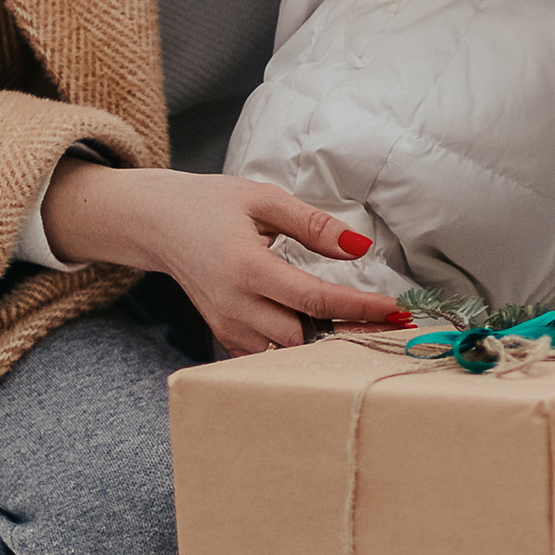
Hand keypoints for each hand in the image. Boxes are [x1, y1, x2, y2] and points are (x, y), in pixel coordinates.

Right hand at [39, 162, 415, 357]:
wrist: (159, 224)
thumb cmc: (211, 205)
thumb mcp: (263, 198)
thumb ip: (313, 224)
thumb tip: (360, 248)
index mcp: (246, 266)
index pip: (313, 299)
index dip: (357, 307)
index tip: (395, 309)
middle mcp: (234, 304)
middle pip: (302, 337)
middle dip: (346, 332)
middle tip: (390, 322)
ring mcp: (226, 325)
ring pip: (285, 353)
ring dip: (323, 343)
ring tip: (363, 327)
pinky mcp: (223, 335)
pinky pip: (267, 355)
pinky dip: (296, 349)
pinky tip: (323, 331)